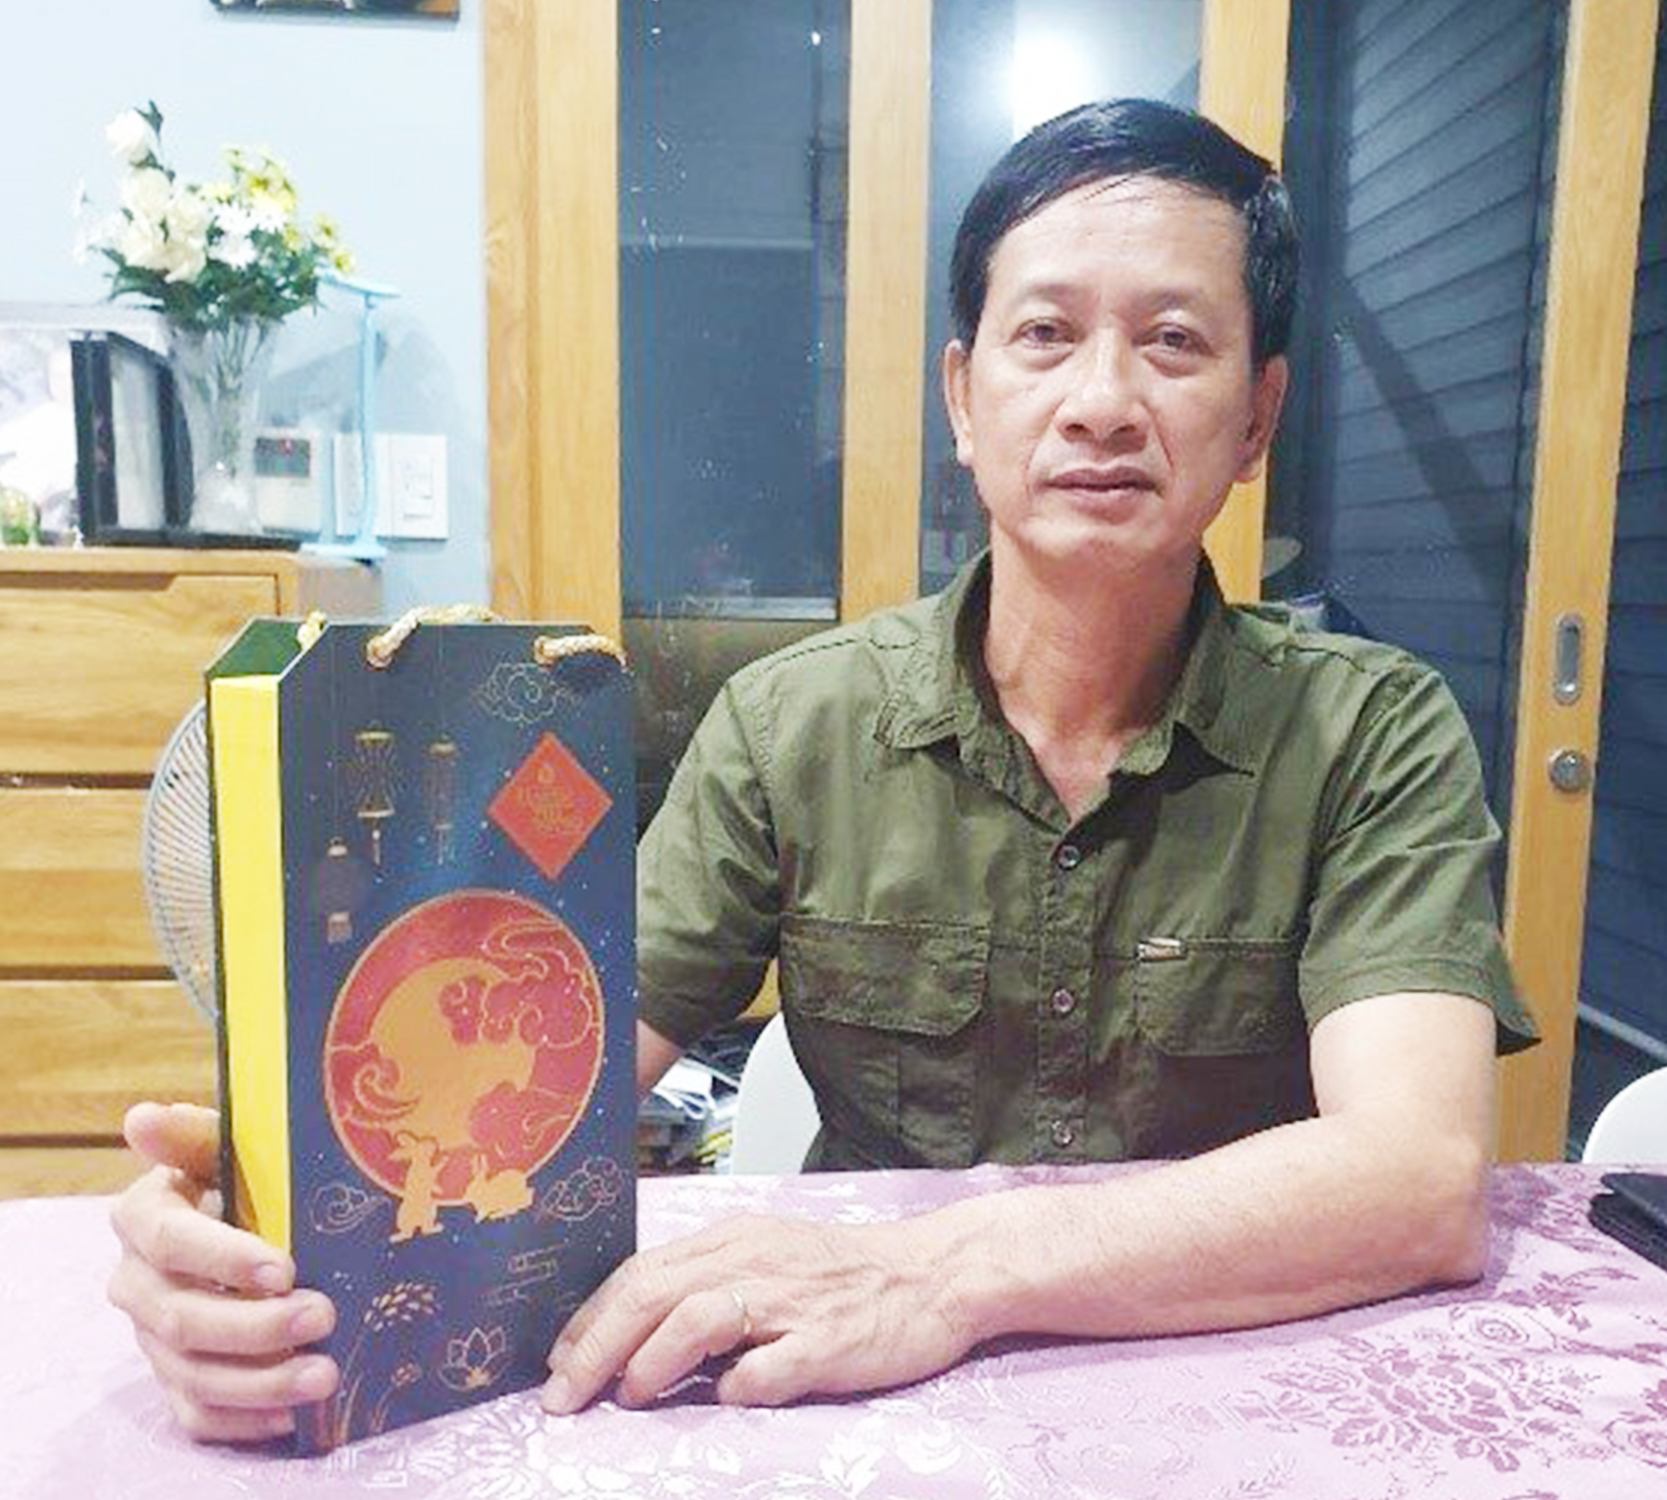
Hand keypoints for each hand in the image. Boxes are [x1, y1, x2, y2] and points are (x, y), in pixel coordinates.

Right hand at [106, 1102, 339, 1442]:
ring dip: (260, 1380)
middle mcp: (137, 1283)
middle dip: (255, 1326)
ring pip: (192, 1374)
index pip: (171, 1240)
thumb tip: (145, 1118)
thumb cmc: (247, 1177)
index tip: (285, 1269)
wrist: (252, 1220)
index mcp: (144, 1217)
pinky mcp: (176, 1381)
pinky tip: (293, 1415)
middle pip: (182, 1318)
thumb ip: (196, 1135)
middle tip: (323, 1317)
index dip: (224, 1258)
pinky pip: (198, 1414)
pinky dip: (244, 1419)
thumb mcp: (232, 1149)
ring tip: (325, 1376)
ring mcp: (152, 1339)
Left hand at [541, 1212, 977, 1410]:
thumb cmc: (848, 1274)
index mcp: (735, 1240)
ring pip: (699, 1317)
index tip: (558, 1361)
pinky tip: (730, 1398)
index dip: (591, 1319)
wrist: (937, 1272)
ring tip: (628, 1395)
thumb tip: (640, 1336)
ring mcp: (792, 1302)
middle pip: (654, 1291)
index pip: (642, 1271)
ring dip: (651, 1359)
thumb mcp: (769, 1259)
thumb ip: (711, 1286)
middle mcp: (754, 1262)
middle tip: (562, 1395)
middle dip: (596, 1345)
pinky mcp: (830, 1341)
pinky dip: (742, 1384)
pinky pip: (773, 1366)